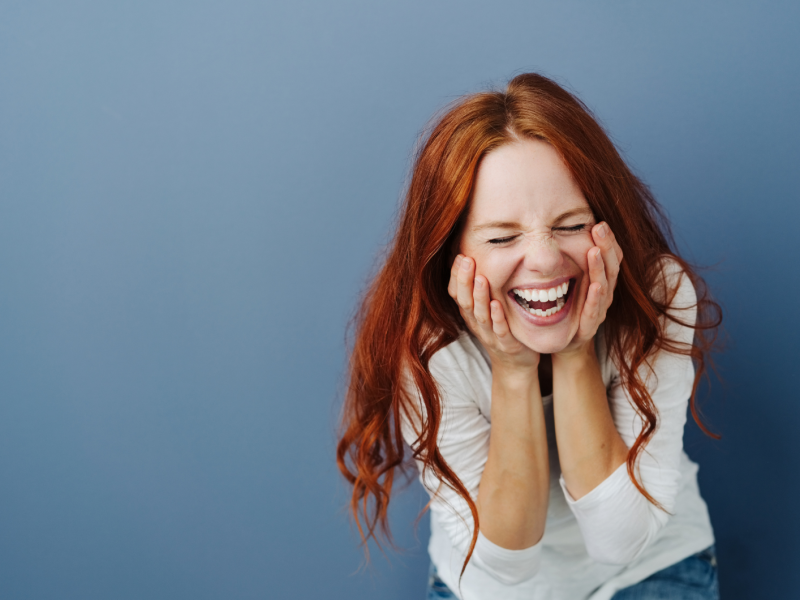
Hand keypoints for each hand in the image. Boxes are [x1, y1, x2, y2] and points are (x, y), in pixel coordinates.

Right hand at [448, 254, 538, 370]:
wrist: (515, 364)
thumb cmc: (501, 330)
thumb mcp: (486, 309)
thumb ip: (480, 289)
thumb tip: (475, 259)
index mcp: (470, 314)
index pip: (456, 293)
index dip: (456, 276)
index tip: (461, 256)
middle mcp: (476, 324)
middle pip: (465, 302)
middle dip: (465, 280)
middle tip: (467, 260)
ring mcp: (490, 335)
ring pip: (480, 315)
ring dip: (480, 297)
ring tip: (481, 278)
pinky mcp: (506, 345)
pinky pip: (500, 330)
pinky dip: (497, 318)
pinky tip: (497, 304)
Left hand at [557, 222, 622, 356]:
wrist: (563, 342)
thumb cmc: (567, 307)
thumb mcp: (570, 279)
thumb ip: (570, 258)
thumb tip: (562, 228)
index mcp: (601, 280)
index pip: (611, 257)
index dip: (608, 240)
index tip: (600, 222)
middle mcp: (603, 294)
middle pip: (611, 267)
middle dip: (606, 246)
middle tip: (599, 228)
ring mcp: (598, 311)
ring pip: (604, 287)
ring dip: (600, 268)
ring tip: (595, 251)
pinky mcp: (588, 327)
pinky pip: (593, 312)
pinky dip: (595, 299)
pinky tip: (595, 286)